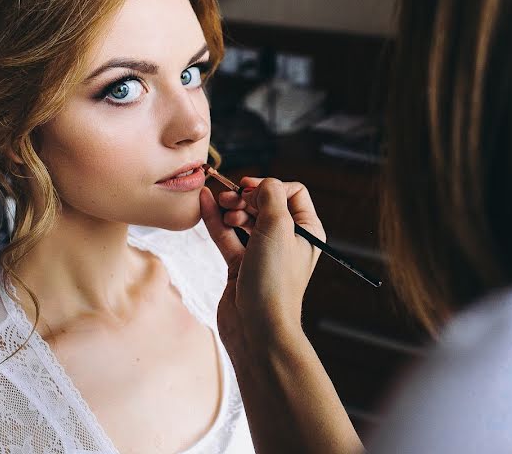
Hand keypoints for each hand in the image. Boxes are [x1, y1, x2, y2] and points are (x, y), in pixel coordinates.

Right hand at [200, 177, 323, 353]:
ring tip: (218, 204)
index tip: (249, 190)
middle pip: (265, 203)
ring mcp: (262, 253)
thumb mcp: (278, 228)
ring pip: (244, 218)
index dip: (270, 186)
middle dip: (245, 197)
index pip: (292, 192)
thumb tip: (261, 182)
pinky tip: (204, 204)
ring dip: (230, 208)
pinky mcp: (240, 265)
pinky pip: (227, 235)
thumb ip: (270, 196)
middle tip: (229, 199)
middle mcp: (287, 241)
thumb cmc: (274, 281)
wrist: (257, 328)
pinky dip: (216, 220)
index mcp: (307, 231)